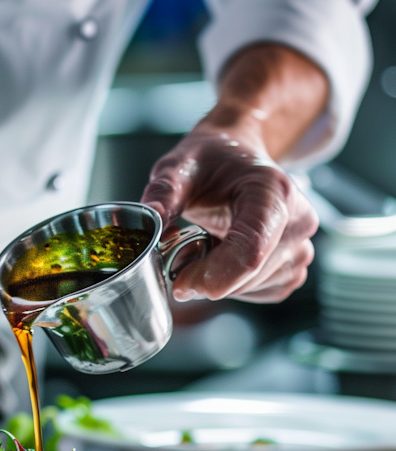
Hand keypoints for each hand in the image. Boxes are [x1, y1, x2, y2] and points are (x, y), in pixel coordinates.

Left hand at [142, 44, 326, 302]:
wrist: (239, 157)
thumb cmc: (212, 161)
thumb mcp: (179, 166)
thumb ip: (164, 193)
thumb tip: (150, 221)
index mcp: (272, 191)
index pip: (250, 251)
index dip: (211, 276)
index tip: (179, 283)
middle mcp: (297, 220)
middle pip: (247, 275)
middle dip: (207, 276)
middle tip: (182, 252)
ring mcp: (301, 246)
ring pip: (251, 288)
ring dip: (219, 280)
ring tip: (205, 244)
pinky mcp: (295, 267)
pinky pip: (259, 293)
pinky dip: (234, 285)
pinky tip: (223, 256)